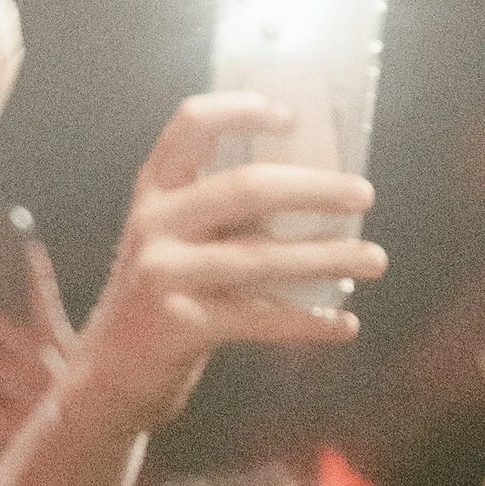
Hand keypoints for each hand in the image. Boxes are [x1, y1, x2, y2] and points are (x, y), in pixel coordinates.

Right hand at [63, 89, 377, 441]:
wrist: (110, 375)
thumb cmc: (168, 295)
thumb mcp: (180, 240)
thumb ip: (228, 212)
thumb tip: (322, 187)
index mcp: (154, 190)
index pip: (191, 125)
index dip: (241, 110)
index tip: (292, 115)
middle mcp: (154, 223)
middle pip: (245, 188)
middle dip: (313, 188)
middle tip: (364, 194)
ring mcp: (163, 273)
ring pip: (262, 258)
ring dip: (328, 257)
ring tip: (375, 259)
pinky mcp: (180, 325)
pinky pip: (261, 318)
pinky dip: (310, 322)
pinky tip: (345, 324)